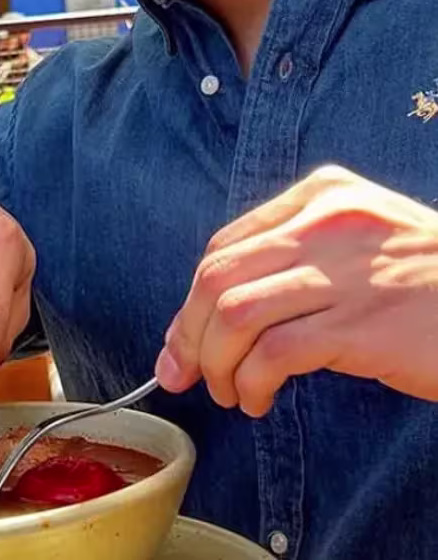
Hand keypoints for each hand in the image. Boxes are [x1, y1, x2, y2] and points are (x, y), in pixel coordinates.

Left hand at [155, 166, 437, 416]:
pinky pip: (273, 353)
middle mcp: (324, 222)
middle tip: (183, 373)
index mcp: (319, 195)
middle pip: (217, 276)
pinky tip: (258, 400)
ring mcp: (345, 270)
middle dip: (186, 333)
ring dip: (215, 362)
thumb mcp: (358, 240)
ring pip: (234, 314)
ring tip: (228, 392)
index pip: (225, 246)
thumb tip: (213, 312)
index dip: (191, 300)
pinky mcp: (363, 324)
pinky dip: (250, 382)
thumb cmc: (429, 280)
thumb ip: (292, 257)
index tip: (181, 340)